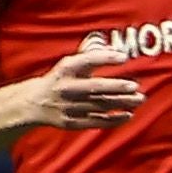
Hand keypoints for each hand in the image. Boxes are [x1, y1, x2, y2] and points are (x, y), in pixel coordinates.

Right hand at [13, 34, 144, 133]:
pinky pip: (96, 122)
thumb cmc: (59, 80)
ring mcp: (68, 106)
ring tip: (139, 99)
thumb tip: (115, 51)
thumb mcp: (69, 65)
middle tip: (135, 86)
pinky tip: (128, 115)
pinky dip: (113, 120)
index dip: (105, 58)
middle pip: (95, 87)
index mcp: (64, 70)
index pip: (86, 61)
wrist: (32, 103)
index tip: (123, 57)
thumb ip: (91, 58)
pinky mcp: (71, 122)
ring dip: (121, 103)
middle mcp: (65, 88)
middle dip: (117, 87)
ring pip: (99, 105)